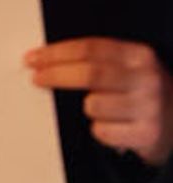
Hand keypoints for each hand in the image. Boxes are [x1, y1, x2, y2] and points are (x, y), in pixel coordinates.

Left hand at [28, 36, 172, 170]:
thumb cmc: (139, 93)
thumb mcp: (128, 68)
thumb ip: (97, 61)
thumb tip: (46, 61)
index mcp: (139, 56)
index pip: (91, 48)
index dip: (58, 53)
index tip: (33, 59)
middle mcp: (146, 78)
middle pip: (90, 74)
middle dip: (56, 75)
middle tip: (36, 78)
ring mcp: (148, 107)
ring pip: (93, 106)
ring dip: (86, 108)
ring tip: (97, 109)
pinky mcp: (146, 133)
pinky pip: (101, 132)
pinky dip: (98, 130)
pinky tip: (111, 127)